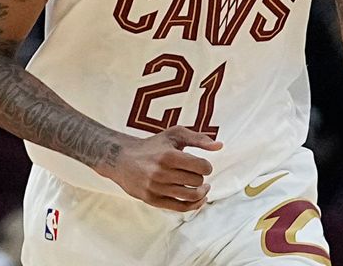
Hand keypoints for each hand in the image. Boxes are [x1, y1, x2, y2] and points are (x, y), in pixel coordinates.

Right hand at [100, 126, 222, 211]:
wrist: (122, 158)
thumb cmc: (153, 145)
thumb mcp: (174, 135)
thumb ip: (198, 138)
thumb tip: (220, 146)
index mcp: (168, 155)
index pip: (201, 167)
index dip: (207, 166)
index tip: (202, 165)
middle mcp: (161, 173)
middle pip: (197, 181)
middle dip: (201, 178)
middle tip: (197, 174)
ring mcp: (156, 188)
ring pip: (190, 196)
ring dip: (201, 193)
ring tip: (202, 187)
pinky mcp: (152, 200)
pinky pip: (180, 207)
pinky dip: (194, 205)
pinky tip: (199, 199)